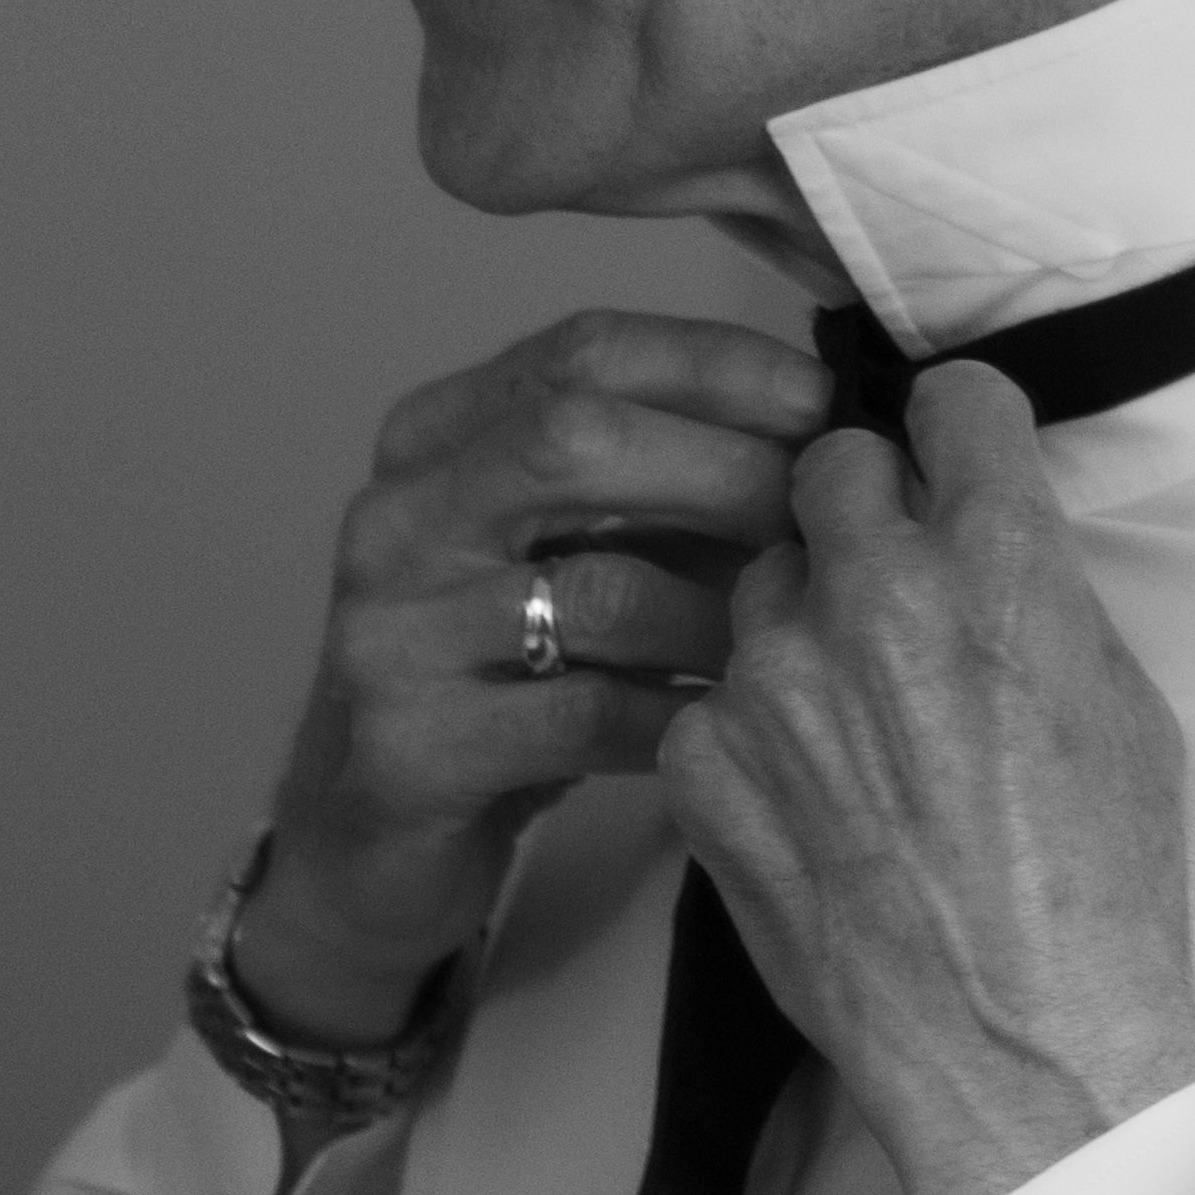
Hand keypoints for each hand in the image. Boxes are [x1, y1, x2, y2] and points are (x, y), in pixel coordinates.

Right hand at [238, 308, 847, 1053]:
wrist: (372, 842)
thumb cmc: (499, 680)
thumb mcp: (561, 554)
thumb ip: (656, 486)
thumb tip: (821, 433)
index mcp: (433, 439)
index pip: (581, 352)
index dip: (713, 365)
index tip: (818, 397)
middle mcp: (397, 518)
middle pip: (574, 439)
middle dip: (724, 466)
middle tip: (820, 516)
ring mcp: (390, 633)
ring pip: (596, 589)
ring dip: (722, 610)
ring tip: (796, 635)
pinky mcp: (409, 749)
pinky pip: (585, 716)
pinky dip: (679, 714)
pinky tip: (731, 724)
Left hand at [673, 363, 1194, 1194]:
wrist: (1020, 1049)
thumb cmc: (1104, 890)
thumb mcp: (1123, 706)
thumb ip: (1040, 597)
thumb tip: (993, 545)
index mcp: (998, 561)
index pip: (950, 400)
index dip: (953, 429)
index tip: (949, 459)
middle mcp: (873, 593)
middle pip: (826, 465)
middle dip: (860, 507)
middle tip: (886, 581)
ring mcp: (771, 676)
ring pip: (758, 580)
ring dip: (797, 622)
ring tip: (847, 719)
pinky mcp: (704, 761)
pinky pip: (712, 699)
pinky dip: (748, 732)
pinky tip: (805, 800)